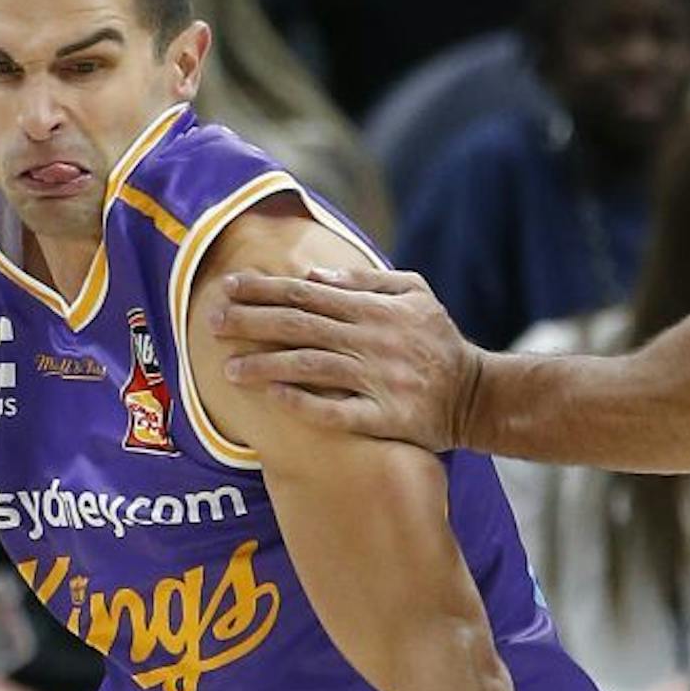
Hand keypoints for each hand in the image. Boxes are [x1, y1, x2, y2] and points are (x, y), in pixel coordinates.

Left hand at [211, 267, 480, 451]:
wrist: (479, 394)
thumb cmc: (438, 341)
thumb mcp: (415, 294)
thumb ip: (366, 281)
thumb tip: (314, 273)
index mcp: (374, 310)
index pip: (307, 293)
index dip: (264, 289)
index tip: (227, 286)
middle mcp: (372, 341)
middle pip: (300, 326)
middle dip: (251, 322)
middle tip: (210, 322)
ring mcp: (378, 380)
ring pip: (310, 367)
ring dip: (265, 366)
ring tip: (227, 370)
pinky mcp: (385, 417)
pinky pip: (337, 412)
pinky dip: (304, 403)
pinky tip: (273, 398)